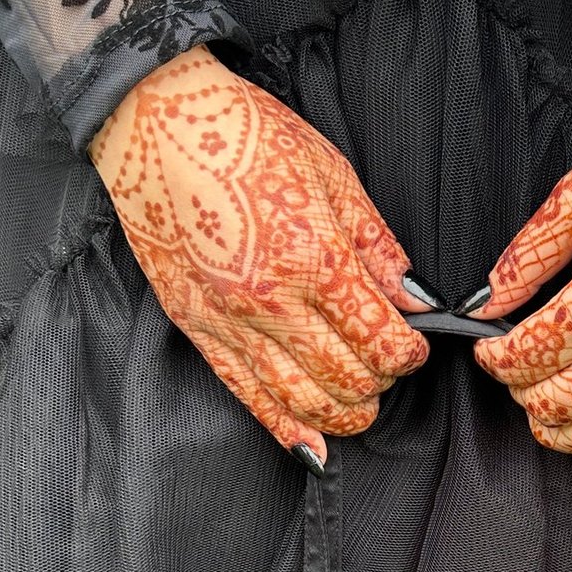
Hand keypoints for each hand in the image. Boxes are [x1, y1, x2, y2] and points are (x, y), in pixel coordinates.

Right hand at [89, 45, 430, 467]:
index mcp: (315, 259)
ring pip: (303, 402)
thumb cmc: (244, 135)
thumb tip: (418, 298)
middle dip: (381, 382)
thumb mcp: (331, 174)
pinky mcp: (196, 330)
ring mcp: (230, 322)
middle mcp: (272, 302)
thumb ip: (377, 246)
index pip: (382, 341)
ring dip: (344, 413)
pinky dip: (287, 431)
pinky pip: (248, 398)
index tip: (415, 343)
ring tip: (360, 399)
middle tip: (386, 362)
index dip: (410, 352)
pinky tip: (315, 448)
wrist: (152, 123)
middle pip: (348, 380)